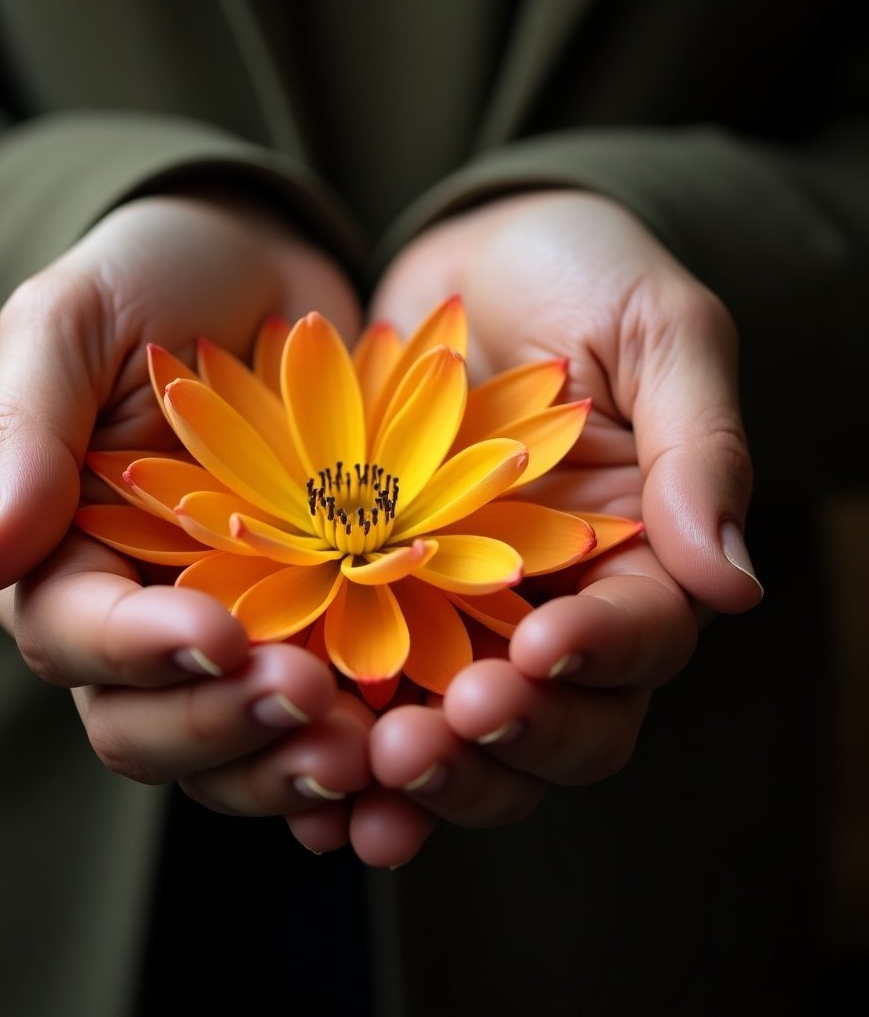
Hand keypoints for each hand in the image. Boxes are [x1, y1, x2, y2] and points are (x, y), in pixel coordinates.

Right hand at [0, 193, 370, 822]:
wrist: (269, 276)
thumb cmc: (159, 282)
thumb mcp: (75, 325)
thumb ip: (25, 435)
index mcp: (67, 555)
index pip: (76, 636)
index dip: (140, 652)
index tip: (218, 634)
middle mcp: (141, 616)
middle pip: (147, 725)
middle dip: (222, 726)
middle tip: (310, 700)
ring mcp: (233, 632)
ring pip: (235, 748)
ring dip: (291, 763)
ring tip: (367, 750)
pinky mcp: (315, 629)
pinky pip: (321, 718)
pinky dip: (353, 745)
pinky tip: (399, 750)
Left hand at [359, 190, 760, 854]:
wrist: (464, 263)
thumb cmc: (574, 274)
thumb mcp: (656, 332)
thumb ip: (699, 448)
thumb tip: (734, 581)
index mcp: (638, 557)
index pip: (641, 639)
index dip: (599, 657)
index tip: (541, 646)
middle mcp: (559, 606)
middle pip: (560, 724)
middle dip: (502, 744)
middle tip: (430, 737)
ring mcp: (469, 617)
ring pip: (468, 738)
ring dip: (425, 774)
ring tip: (365, 776)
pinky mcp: (387, 608)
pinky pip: (375, 696)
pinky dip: (348, 746)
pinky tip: (312, 782)